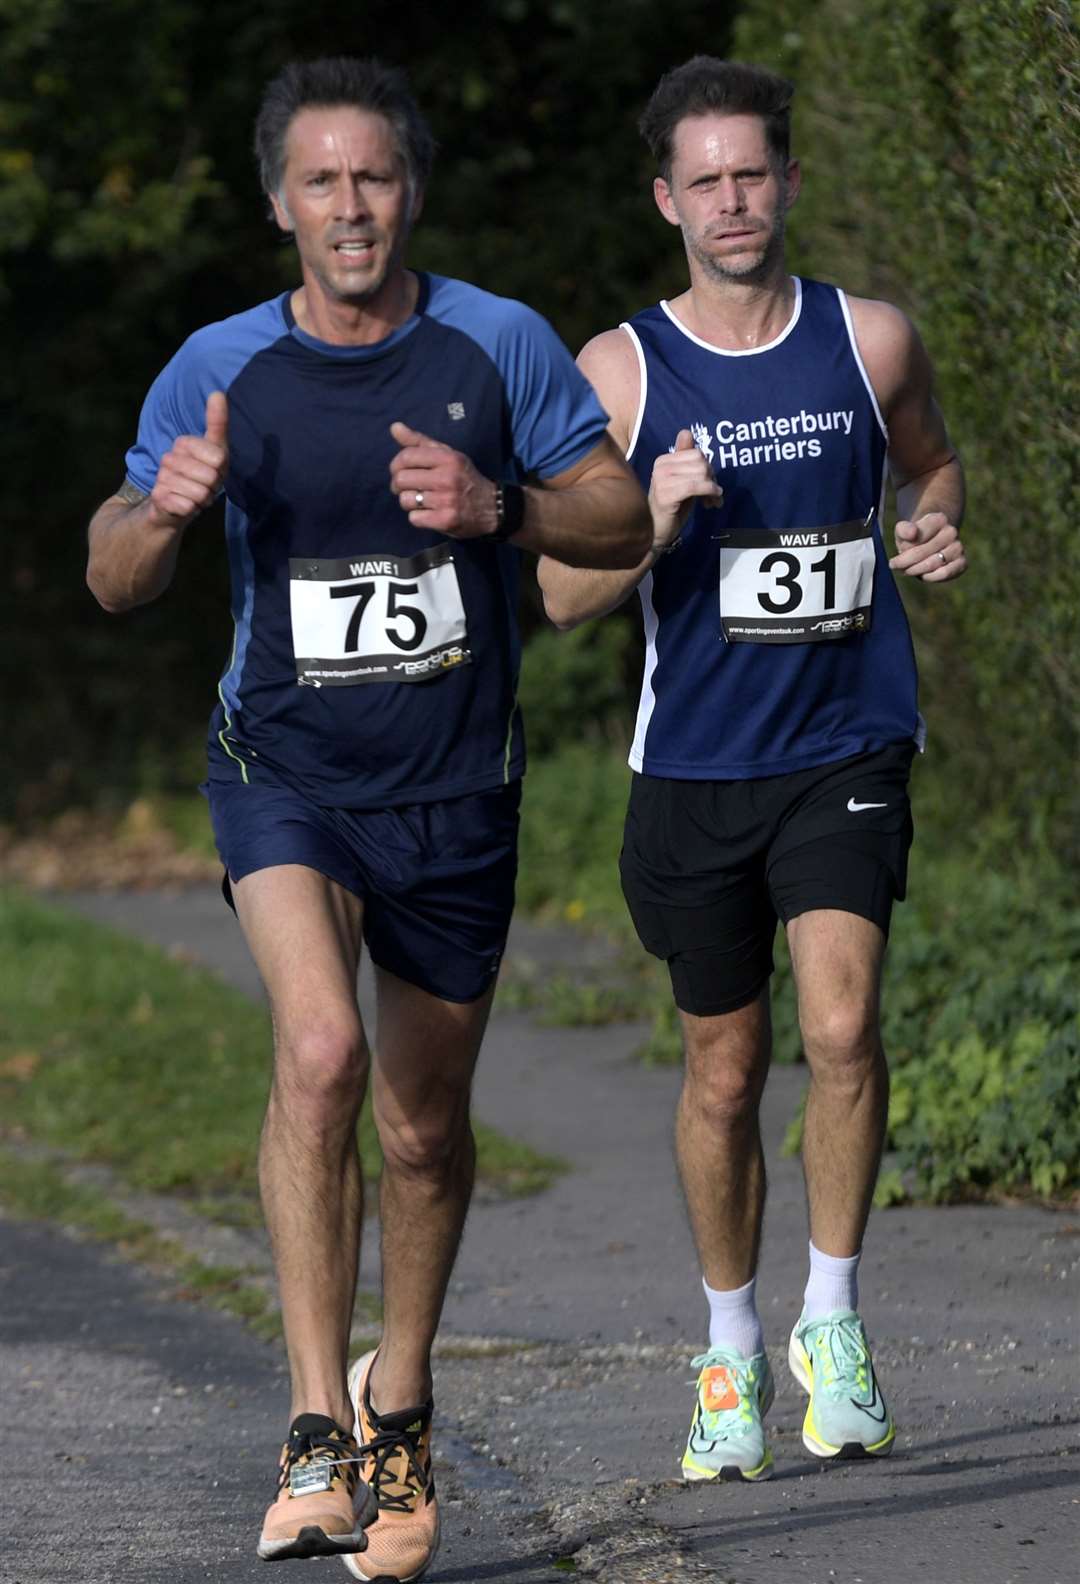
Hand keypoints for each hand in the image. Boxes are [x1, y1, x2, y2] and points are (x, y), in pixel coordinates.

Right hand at [148, 391, 228, 529]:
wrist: (172, 507)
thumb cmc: (199, 477)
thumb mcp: (215, 451)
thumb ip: (217, 423)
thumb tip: (218, 392)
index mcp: (183, 443)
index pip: (218, 456)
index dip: (221, 469)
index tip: (214, 470)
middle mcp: (169, 458)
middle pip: (210, 476)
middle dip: (213, 487)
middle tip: (204, 487)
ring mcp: (162, 478)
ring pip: (199, 492)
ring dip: (203, 499)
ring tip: (195, 496)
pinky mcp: (158, 498)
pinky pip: (187, 506)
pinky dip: (191, 509)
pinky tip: (184, 506)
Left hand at [389, 421, 498, 537]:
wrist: (492, 507)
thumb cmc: (463, 477)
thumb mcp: (447, 455)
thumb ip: (419, 442)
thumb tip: (394, 427)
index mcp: (447, 458)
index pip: (406, 457)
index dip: (396, 465)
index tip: (399, 471)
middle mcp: (447, 478)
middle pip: (401, 479)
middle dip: (398, 485)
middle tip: (405, 488)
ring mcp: (446, 500)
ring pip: (406, 500)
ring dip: (408, 502)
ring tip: (420, 501)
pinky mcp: (445, 520)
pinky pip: (414, 518)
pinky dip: (418, 517)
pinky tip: (429, 513)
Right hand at [649, 429, 722, 547]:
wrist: (655, 534)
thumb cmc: (671, 508)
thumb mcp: (682, 481)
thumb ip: (687, 460)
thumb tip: (687, 432)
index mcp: (663, 460)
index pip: (697, 453)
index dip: (708, 468)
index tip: (710, 484)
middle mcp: (660, 466)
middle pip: (701, 462)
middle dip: (712, 478)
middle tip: (714, 495)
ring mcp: (661, 480)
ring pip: (700, 474)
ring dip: (712, 489)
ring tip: (711, 501)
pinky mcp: (666, 494)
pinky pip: (695, 486)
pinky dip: (709, 492)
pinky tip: (712, 502)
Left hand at [889, 511, 966, 581]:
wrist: (929, 543)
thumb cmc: (913, 537)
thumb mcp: (903, 531)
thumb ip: (904, 530)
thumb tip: (913, 533)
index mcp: (938, 519)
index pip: (917, 538)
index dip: (903, 550)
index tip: (895, 557)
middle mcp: (951, 531)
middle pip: (922, 553)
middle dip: (906, 563)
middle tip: (897, 567)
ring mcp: (958, 547)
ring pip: (933, 564)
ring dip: (917, 570)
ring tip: (909, 569)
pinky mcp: (962, 562)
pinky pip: (945, 573)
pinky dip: (931, 577)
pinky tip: (924, 574)